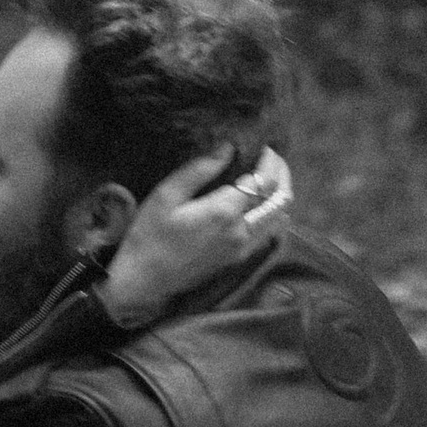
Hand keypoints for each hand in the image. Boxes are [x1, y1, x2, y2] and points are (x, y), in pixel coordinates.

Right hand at [101, 144, 291, 328]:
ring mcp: (243, 248)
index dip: (268, 159)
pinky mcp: (238, 258)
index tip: (262, 146)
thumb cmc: (148, 235)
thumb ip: (199, 170)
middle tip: (270, 158)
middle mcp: (241, 231)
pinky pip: (268, 232)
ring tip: (265, 178)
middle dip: (281, 173)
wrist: (143, 280)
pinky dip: (271, 214)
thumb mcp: (166, 195)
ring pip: (280, 217)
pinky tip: (257, 205)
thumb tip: (227, 147)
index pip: (264, 180)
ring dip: (279, 195)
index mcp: (224, 211)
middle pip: (282, 198)